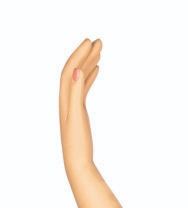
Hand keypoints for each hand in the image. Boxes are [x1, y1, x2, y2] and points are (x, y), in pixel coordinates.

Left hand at [60, 37, 101, 178]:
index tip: (91, 42)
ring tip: (99, 51)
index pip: (71, 70)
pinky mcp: (79, 111)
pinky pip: (83, 87)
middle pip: (74, 70)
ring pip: (80, 77)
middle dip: (85, 54)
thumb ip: (75, 92)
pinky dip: (89, 76)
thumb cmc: (76, 143)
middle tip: (98, 41)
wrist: (77, 163)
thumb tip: (76, 70)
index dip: (80, 54)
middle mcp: (67, 98)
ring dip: (88, 63)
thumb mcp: (76, 116)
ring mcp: (73, 104)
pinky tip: (96, 70)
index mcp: (65, 98)